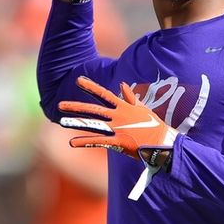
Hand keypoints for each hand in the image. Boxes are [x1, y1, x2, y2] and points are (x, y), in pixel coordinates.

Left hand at [58, 76, 177, 160]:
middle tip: (60, 105)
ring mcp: (118, 128)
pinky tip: (72, 143)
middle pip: (93, 109)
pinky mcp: (119, 142)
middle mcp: (118, 116)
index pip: (104, 94)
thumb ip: (130, 97)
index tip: (78, 80)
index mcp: (123, 107)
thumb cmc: (154, 126)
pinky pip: (99, 141)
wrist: (163, 142)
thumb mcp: (142, 108)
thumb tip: (122, 84)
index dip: (90, 87)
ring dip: (76, 123)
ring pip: (93, 124)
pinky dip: (85, 142)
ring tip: (61, 121)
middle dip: (76, 106)